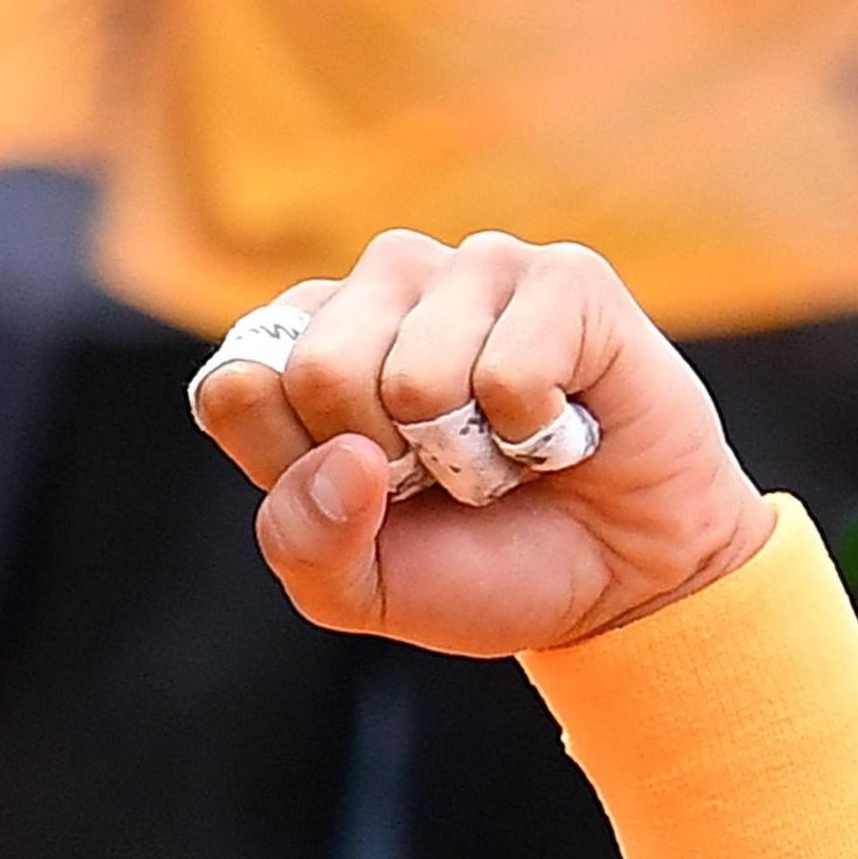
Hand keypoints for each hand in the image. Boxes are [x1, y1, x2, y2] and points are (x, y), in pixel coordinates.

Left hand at [192, 230, 777, 655]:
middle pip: (318, 371)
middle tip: (441, 475)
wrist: (618, 584)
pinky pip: (510, 370)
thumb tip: (347, 459)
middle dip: (384, 461)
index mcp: (306, 344)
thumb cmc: (479, 567)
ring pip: (414, 373)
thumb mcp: (357, 588)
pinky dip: (534, 435)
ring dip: (466, 454)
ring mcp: (473, 269)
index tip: (361, 493)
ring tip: (503, 450)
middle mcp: (380, 288)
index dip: (296, 468)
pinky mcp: (565, 277)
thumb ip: (304, 539)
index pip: (239, 385)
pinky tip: (558, 428)